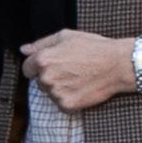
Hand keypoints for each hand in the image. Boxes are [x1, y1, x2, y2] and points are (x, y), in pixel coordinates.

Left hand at [22, 30, 141, 114]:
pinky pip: (61, 104)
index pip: (27, 69)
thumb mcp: (66, 36)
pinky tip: (82, 88)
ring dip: (60, 88)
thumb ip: (41, 44)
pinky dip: (70, 99)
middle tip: (71, 70)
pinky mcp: (67, 105)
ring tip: (79, 78)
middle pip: (39, 82)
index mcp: (43, 59)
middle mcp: (46, 77)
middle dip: (51, 77)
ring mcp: (56, 93)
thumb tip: (24, 49)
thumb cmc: (93, 47)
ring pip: (51, 93)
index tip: (54, 65)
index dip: (38, 66)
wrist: (117, 64)